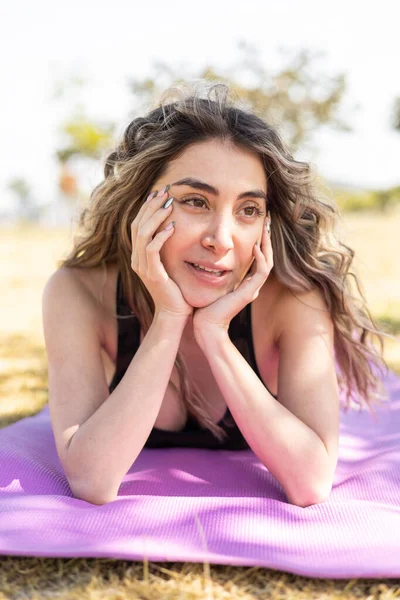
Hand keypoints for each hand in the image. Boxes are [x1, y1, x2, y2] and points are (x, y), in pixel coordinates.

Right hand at [130, 185, 193, 318]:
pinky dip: (161, 236)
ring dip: (156, 216)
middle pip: (137, 225)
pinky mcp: (152, 274)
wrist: (175, 313)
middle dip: (151, 206)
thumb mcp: (170, 263)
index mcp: (139, 256)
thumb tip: (174, 225)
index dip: (147, 207)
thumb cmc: (177, 289)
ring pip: (143, 234)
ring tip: (170, 204)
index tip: (159, 192)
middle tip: (165, 191)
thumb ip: (168, 246)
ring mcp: (142, 267)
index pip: (137, 224)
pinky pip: (152, 250)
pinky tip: (173, 226)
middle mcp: (137, 259)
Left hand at [193, 216, 272, 339]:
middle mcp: (252, 285)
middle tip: (267, 220)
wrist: (206, 326)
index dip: (259, 241)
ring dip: (267, 244)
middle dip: (267, 238)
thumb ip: (213, 271)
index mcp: (245, 282)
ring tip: (265, 227)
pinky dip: (260, 258)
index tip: (257, 225)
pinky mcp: (250, 293)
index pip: (258, 257)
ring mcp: (253, 289)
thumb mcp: (210, 283)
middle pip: (267, 257)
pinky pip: (261, 272)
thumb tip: (205, 257)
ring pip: (268, 262)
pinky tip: (255, 246)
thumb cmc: (204, 306)